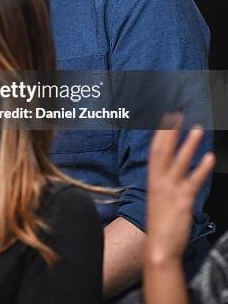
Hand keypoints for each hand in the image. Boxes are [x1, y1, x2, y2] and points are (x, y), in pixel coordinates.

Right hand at [146, 114, 214, 264]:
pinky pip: (193, 181)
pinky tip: (209, 158)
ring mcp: (171, 190)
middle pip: (163, 150)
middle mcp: (159, 181)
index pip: (155, 150)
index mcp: (152, 179)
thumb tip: (168, 168)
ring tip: (198, 130)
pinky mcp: (183, 200)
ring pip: (179, 161)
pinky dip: (202, 169)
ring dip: (189, 144)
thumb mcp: (157, 197)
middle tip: (178, 115)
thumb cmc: (160, 223)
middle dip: (171, 132)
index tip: (167, 119)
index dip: (161, 133)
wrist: (159, 247)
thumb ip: (162, 181)